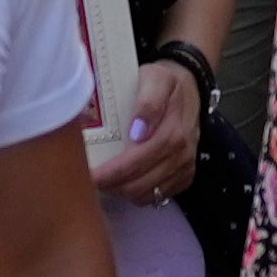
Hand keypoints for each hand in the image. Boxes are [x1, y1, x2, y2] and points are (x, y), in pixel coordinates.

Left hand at [100, 55, 207, 203]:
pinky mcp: (184, 177)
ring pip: (147, 196)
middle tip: (87, 181)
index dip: (111, 174)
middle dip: (111, 187)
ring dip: (122, 193)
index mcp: (173, 133)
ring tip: (103, 181)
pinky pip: (158, 197)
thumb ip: (148, 101)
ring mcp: (184, 167)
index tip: (88, 176)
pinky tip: (124, 182)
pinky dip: (138, 195)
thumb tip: (138, 131)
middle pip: (140, 185)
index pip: (137, 163)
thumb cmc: (164, 82)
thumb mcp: (155, 79)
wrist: (190, 86)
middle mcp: (182, 154)